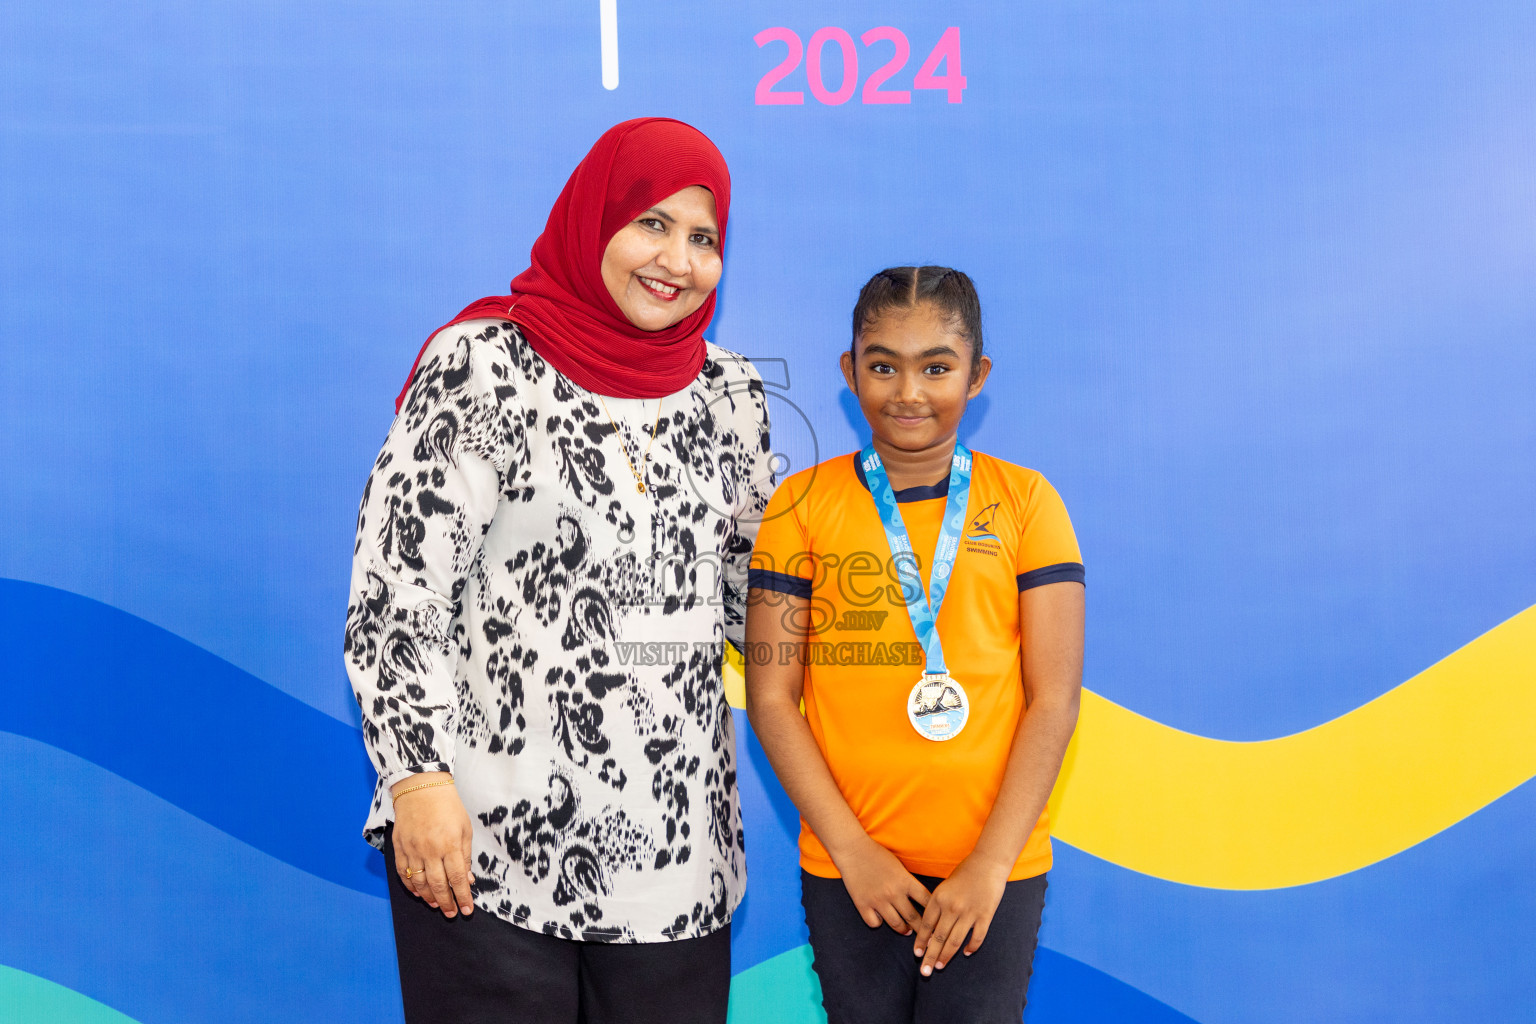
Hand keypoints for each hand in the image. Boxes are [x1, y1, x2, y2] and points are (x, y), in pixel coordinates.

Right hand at [391, 773, 474, 918]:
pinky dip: (410, 886)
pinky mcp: (399, 847)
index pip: (457, 879)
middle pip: (438, 885)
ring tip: (437, 905)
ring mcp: (412, 849)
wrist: (421, 788)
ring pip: (419, 882)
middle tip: (452, 913)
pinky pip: (403, 873)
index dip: (463, 897)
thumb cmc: (448, 807)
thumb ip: (465, 856)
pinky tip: (418, 892)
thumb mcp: (465, 829)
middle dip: (446, 903)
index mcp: (450, 844)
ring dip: (428, 897)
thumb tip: (467, 880)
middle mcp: (430, 850)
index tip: (467, 910)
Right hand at [833, 837, 930, 934]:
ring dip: (903, 929)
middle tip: (927, 936)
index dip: (934, 914)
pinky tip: (881, 919)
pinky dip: (878, 923)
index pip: (926, 902)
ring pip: (896, 924)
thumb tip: (920, 900)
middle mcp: (893, 893)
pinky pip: (875, 923)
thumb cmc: (877, 855)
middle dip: (922, 929)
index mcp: (905, 881)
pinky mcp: (862, 904)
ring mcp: (878, 900)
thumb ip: (908, 883)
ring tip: (906, 931)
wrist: (853, 850)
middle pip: (914, 917)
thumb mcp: (899, 866)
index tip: (938, 921)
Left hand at [912, 854, 1008, 975]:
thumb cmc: (964, 872)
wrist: (988, 863)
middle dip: (930, 957)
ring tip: (940, 967)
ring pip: (955, 941)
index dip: (921, 942)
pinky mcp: (985, 915)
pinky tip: (966, 953)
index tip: (917, 954)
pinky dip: (971, 947)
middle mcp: (952, 907)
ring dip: (946, 956)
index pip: (927, 925)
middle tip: (924, 972)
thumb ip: (937, 905)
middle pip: (938, 938)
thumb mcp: (944, 886)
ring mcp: (969, 912)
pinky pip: (977, 937)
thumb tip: (931, 929)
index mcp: (939, 898)